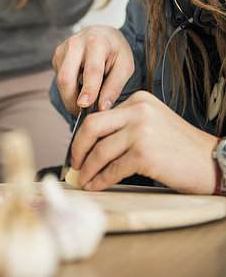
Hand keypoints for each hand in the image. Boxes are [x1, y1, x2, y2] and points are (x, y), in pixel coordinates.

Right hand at [52, 25, 133, 114]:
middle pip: (66, 78)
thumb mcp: (125, 66)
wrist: (102, 34)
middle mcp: (76, 43)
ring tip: (85, 100)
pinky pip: (58, 78)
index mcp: (97, 43)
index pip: (91, 71)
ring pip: (60, 81)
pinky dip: (68, 88)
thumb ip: (114, 88)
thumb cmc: (115, 51)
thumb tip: (102, 108)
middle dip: (71, 100)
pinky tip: (79, 86)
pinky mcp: (57, 55)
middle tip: (82, 113)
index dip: (88, 90)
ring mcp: (63, 49)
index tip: (85, 106)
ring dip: (69, 96)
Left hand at [72, 90, 217, 194]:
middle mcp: (137, 111)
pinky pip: (112, 169)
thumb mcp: (152, 121)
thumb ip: (126, 124)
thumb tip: (93, 142)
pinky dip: (101, 179)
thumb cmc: (180, 147)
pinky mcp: (143, 154)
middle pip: (91, 126)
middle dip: (78, 148)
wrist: (211, 161)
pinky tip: (97, 185)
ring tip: (84, 179)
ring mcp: (140, 131)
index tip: (78, 149)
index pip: (99, 114)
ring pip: (100, 150)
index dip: (83, 135)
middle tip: (74, 163)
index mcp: (138, 100)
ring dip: (88, 169)